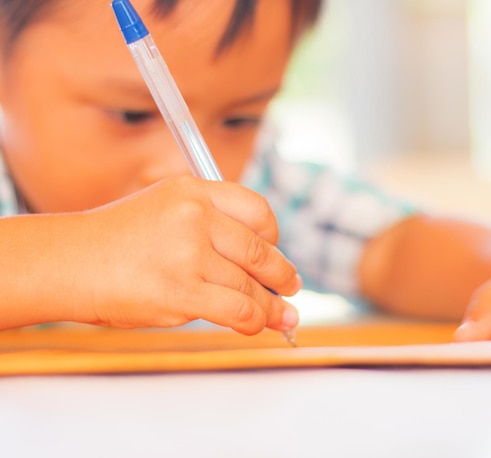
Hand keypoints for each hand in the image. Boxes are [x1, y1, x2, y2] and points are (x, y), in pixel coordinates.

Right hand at [1, 176, 300, 333]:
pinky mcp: (182, 292)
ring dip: (273, 306)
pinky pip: (238, 309)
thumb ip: (209, 224)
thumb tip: (259, 258)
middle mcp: (195, 217)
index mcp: (194, 191)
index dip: (273, 235)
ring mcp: (189, 254)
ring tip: (283, 315)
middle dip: (282, 274)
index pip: (257, 210)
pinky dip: (255, 321)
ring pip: (251, 286)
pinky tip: (259, 326)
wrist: (71, 263)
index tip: (276, 250)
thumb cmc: (117, 241)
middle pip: (260, 251)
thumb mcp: (165, 209)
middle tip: (292, 285)